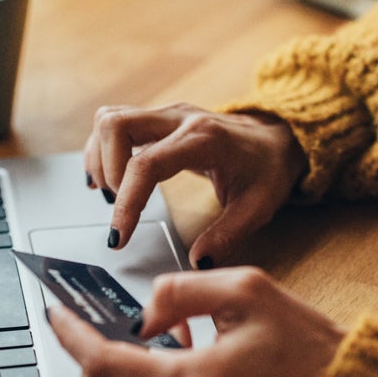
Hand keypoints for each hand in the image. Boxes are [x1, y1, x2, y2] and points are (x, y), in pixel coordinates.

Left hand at [46, 267, 344, 376]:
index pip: (104, 365)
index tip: (55, 314)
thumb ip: (181, 290)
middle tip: (88, 332)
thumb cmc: (307, 345)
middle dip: (83, 366)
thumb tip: (142, 315)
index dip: (71, 337)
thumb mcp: (248, 290)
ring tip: (146, 344)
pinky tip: (178, 366)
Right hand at [84, 103, 304, 268]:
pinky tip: (108, 178)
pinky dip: (102, 150)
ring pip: (110, 119)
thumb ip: (227, 236)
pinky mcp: (158, 119)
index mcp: (204, 139)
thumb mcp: (258, 208)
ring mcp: (166, 114)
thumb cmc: (267, 169)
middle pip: (116, 125)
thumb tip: (197, 262)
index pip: (146, 164)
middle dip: (106, 170)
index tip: (119, 236)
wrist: (277, 138)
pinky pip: (115, 123)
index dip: (127, 202)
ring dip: (100, 158)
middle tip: (118, 205)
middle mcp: (179, 118)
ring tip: (112, 193)